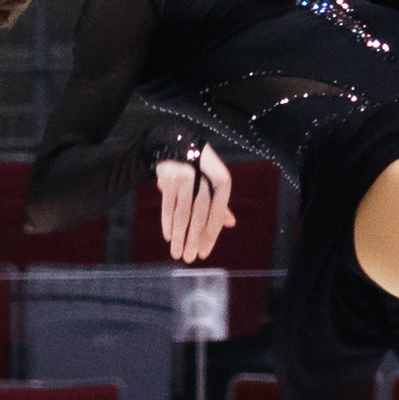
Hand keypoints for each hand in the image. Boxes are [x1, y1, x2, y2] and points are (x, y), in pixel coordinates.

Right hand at [156, 143, 236, 262]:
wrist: (176, 141)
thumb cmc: (199, 167)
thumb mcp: (213, 180)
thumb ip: (220, 202)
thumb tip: (231, 223)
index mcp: (221, 179)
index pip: (217, 211)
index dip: (211, 233)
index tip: (205, 252)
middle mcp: (203, 177)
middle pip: (199, 214)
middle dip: (194, 239)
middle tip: (190, 258)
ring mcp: (184, 176)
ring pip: (182, 211)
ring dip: (179, 235)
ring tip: (177, 253)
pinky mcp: (167, 177)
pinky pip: (167, 204)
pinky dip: (167, 221)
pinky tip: (169, 236)